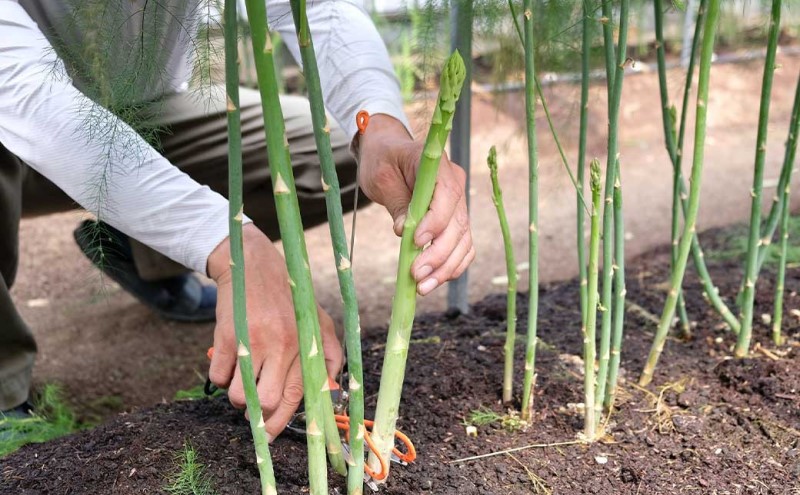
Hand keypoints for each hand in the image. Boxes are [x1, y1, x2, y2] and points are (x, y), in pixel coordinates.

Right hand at [206, 224, 342, 439]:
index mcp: (305, 344)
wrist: (252, 266)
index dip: (285, 419)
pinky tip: (228, 363)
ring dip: (237, 397)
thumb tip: (329, 391)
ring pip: (239, 395)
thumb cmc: (287, 297)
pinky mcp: (227, 337)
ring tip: (241, 381)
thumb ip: (328, 354)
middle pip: (268, 401)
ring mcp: (254, 341)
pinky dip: (219, 377)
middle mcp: (282, 344)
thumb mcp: (317, 320)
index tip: (272, 434)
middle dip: (258, 415)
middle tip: (253, 412)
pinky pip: (217, 377)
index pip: (298, 394)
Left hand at [357, 114, 474, 295]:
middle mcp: (456, 184)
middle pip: (458, 224)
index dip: (436, 222)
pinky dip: (452, 266)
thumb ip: (396, 203)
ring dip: (445, 268)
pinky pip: (463, 247)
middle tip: (416, 275)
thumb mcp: (381, 177)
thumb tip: (403, 232)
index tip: (416, 241)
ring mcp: (458, 204)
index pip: (448, 196)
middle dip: (439, 254)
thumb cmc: (382, 161)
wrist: (388, 154)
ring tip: (422, 287)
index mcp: (438, 166)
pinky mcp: (454, 220)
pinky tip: (434, 281)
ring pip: (463, 241)